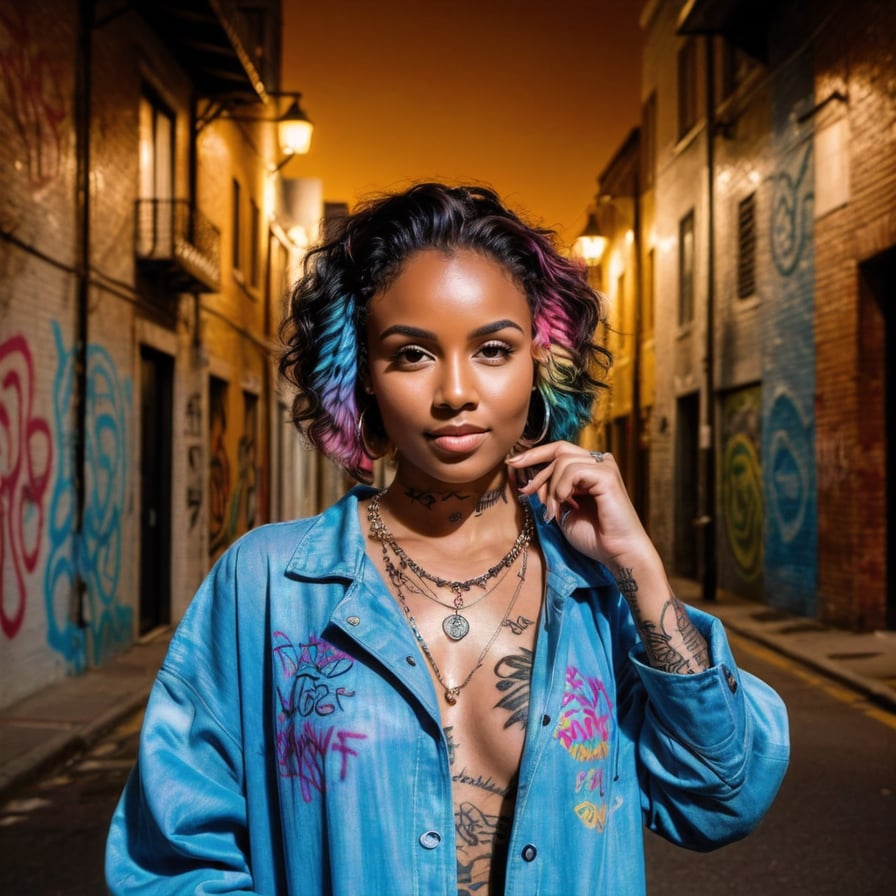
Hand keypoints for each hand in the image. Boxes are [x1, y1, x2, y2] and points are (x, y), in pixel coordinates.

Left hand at [507, 442, 656, 567]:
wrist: (617, 553)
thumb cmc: (593, 536)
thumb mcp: (562, 511)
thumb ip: (549, 493)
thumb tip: (529, 481)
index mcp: (589, 470)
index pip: (559, 451)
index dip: (535, 455)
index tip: (512, 463)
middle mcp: (598, 463)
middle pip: (559, 450)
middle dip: (536, 467)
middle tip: (526, 491)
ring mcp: (605, 467)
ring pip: (562, 461)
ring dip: (550, 488)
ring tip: (553, 511)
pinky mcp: (607, 474)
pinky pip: (573, 470)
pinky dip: (562, 488)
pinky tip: (566, 504)